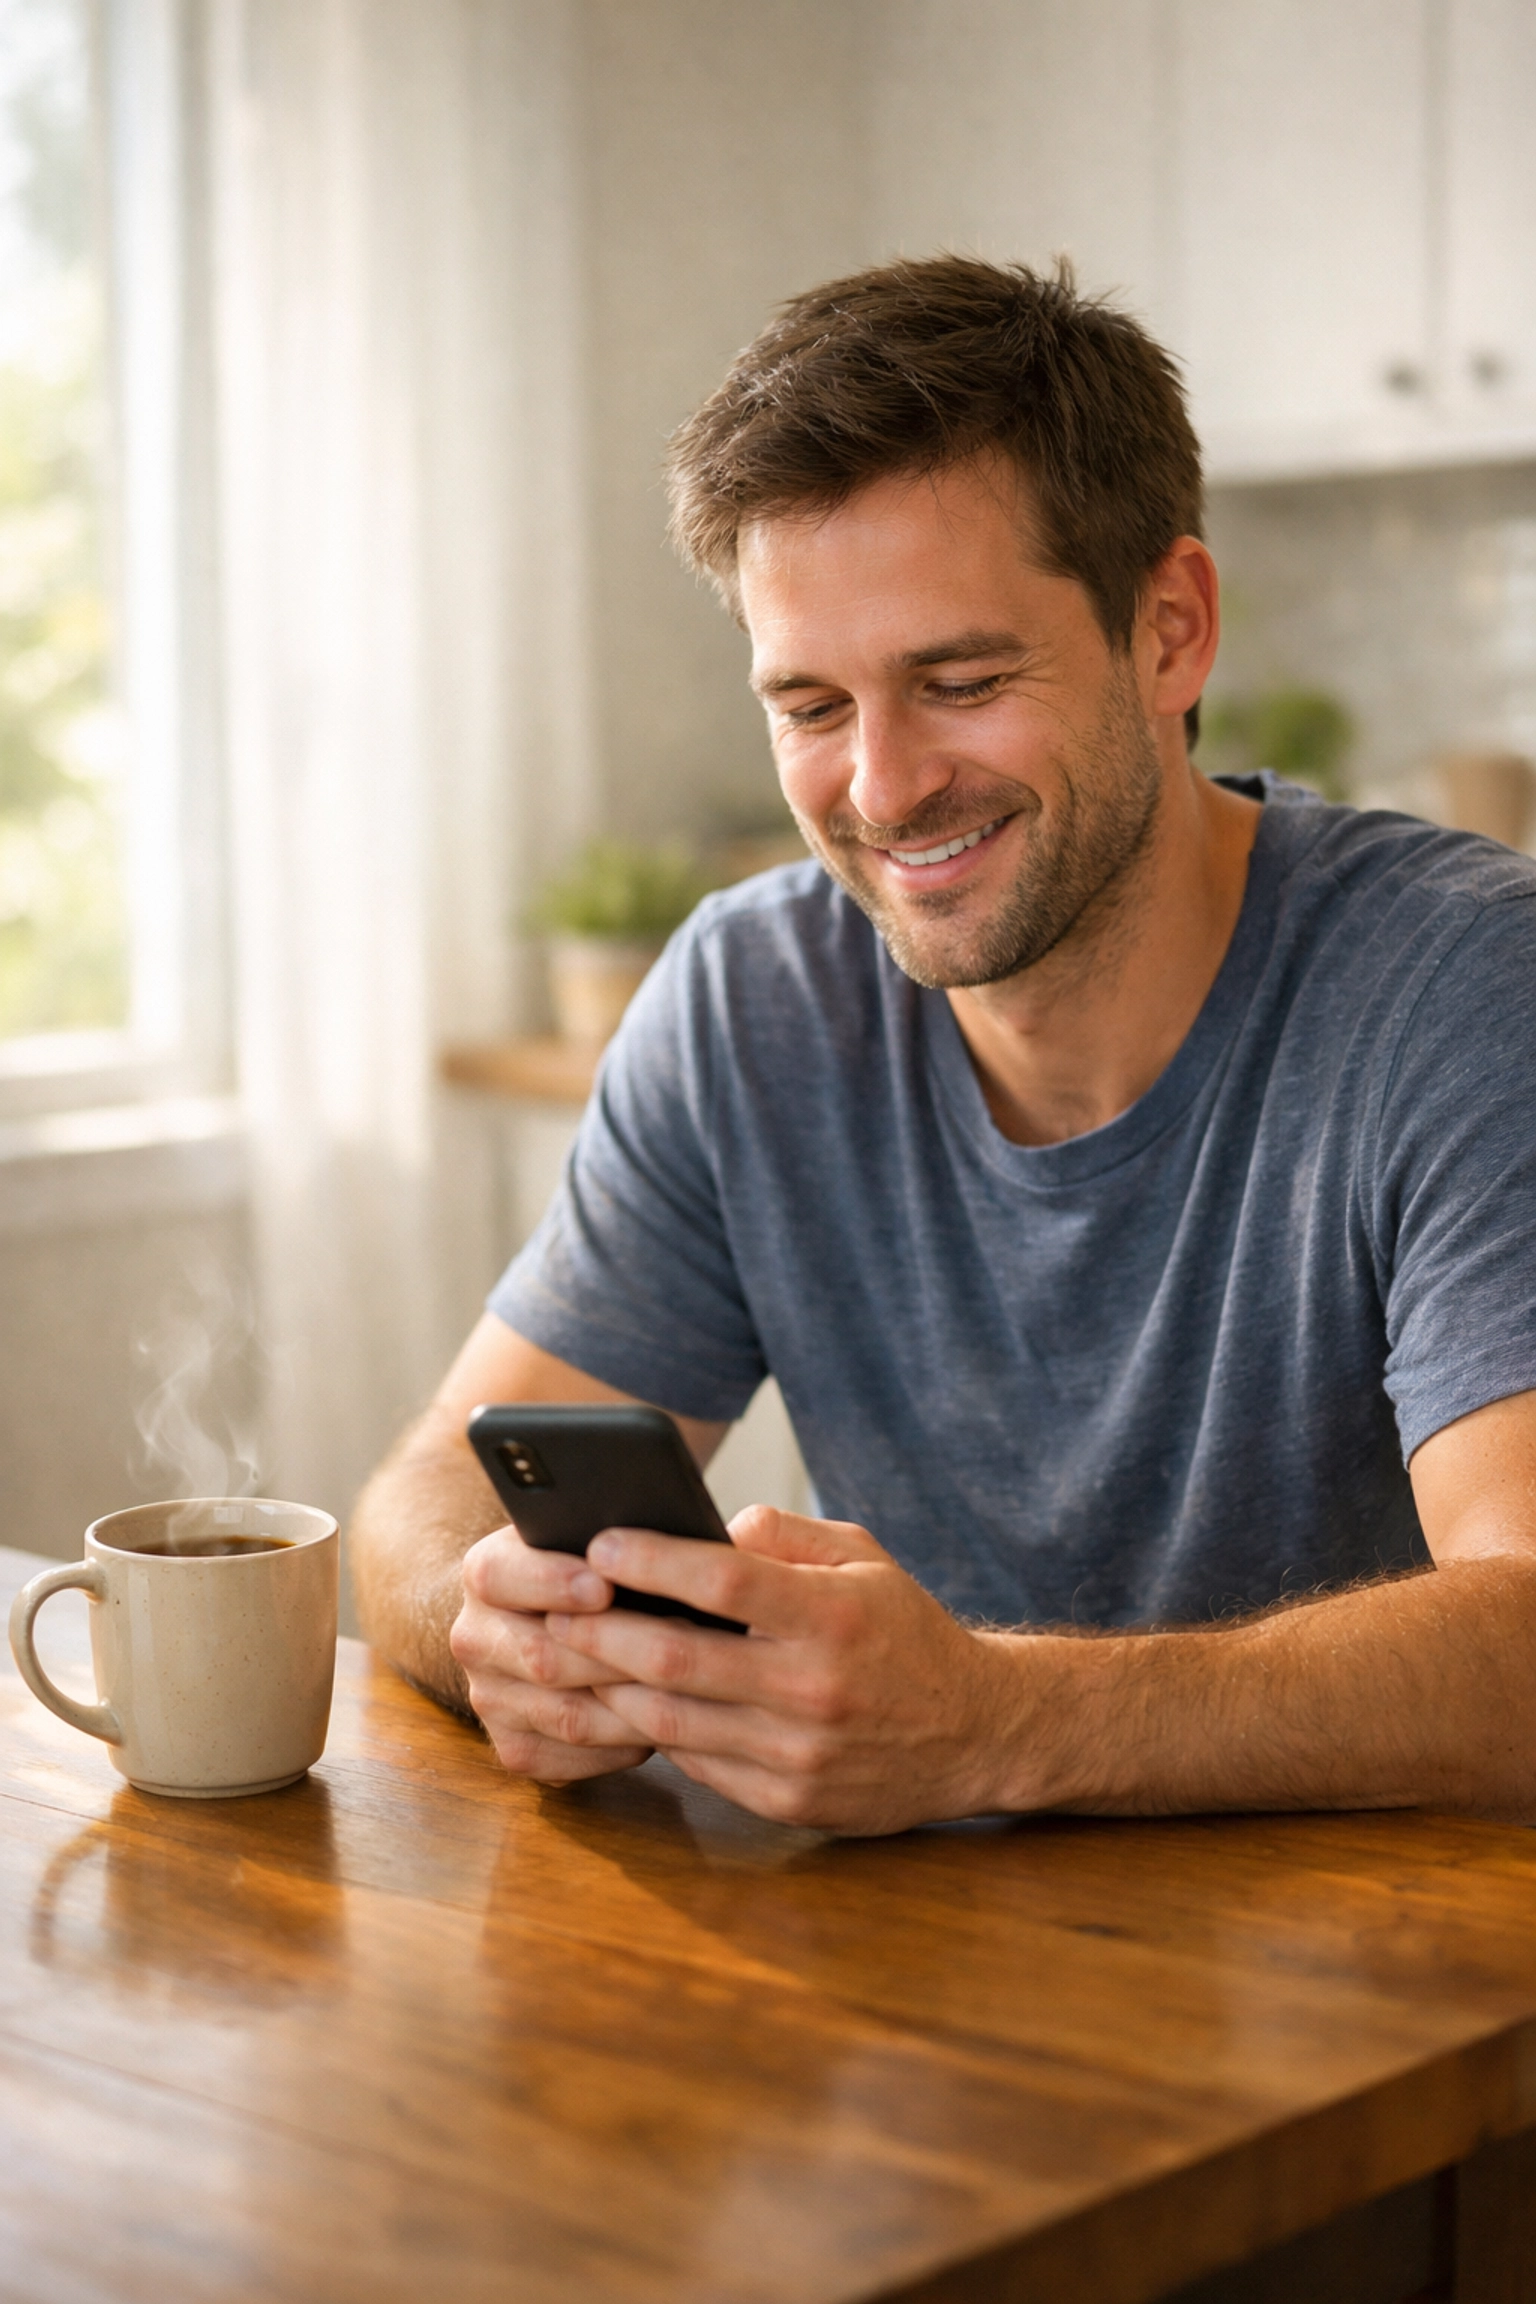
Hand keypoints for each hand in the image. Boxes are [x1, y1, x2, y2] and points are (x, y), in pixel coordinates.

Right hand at [450, 1523, 655, 1782]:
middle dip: (617, 1656)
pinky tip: (662, 1726)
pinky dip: (622, 1745)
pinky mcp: (514, 1748)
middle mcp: (475, 1638)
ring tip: (688, 1692)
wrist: (538, 1619)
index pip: (502, 1576)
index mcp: (487, 1573)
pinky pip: (574, 1758)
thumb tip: (665, 1540)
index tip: (604, 1586)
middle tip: (680, 1649)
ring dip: (632, 1707)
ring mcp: (490, 1698)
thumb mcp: (586, 1534)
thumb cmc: (586, 1568)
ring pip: (566, 1716)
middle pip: (544, 1658)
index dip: (552, 1582)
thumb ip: (610, 1535)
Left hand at [546, 1507, 1021, 1833]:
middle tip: (553, 1607)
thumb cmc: (906, 1632)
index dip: (653, 1560)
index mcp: (834, 1618)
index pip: (724, 1583)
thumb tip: (707, 1529)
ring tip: (569, 1655)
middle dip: (600, 1631)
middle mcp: (814, 1690)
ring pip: (670, 1722)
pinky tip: (622, 1702)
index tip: (599, 1539)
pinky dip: (651, 1731)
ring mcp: (798, 1755)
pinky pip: (696, 1763)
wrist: (977, 1734)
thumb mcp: (865, 1558)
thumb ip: (785, 1535)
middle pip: (676, 1661)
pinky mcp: (788, 1801)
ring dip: (608, 1687)